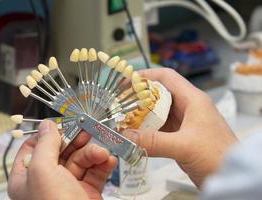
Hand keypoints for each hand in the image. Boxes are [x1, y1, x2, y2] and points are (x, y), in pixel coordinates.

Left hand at [8, 120, 116, 199]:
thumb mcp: (42, 171)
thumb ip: (45, 144)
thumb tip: (47, 124)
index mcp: (27, 177)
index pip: (33, 148)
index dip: (48, 134)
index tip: (62, 124)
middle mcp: (47, 181)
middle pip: (61, 151)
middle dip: (76, 141)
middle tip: (88, 131)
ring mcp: (68, 186)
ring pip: (81, 160)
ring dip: (93, 154)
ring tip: (103, 153)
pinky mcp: (87, 192)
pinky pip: (95, 172)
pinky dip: (103, 165)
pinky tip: (109, 161)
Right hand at [122, 68, 237, 187]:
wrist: (232, 177)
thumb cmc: (217, 156)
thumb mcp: (184, 146)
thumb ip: (153, 141)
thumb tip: (124, 136)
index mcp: (192, 99)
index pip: (167, 77)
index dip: (146, 75)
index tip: (126, 81)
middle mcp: (188, 107)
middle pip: (159, 94)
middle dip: (139, 97)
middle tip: (119, 103)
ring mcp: (184, 123)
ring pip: (158, 112)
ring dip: (141, 115)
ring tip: (123, 119)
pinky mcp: (181, 137)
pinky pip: (160, 128)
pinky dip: (147, 130)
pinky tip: (135, 135)